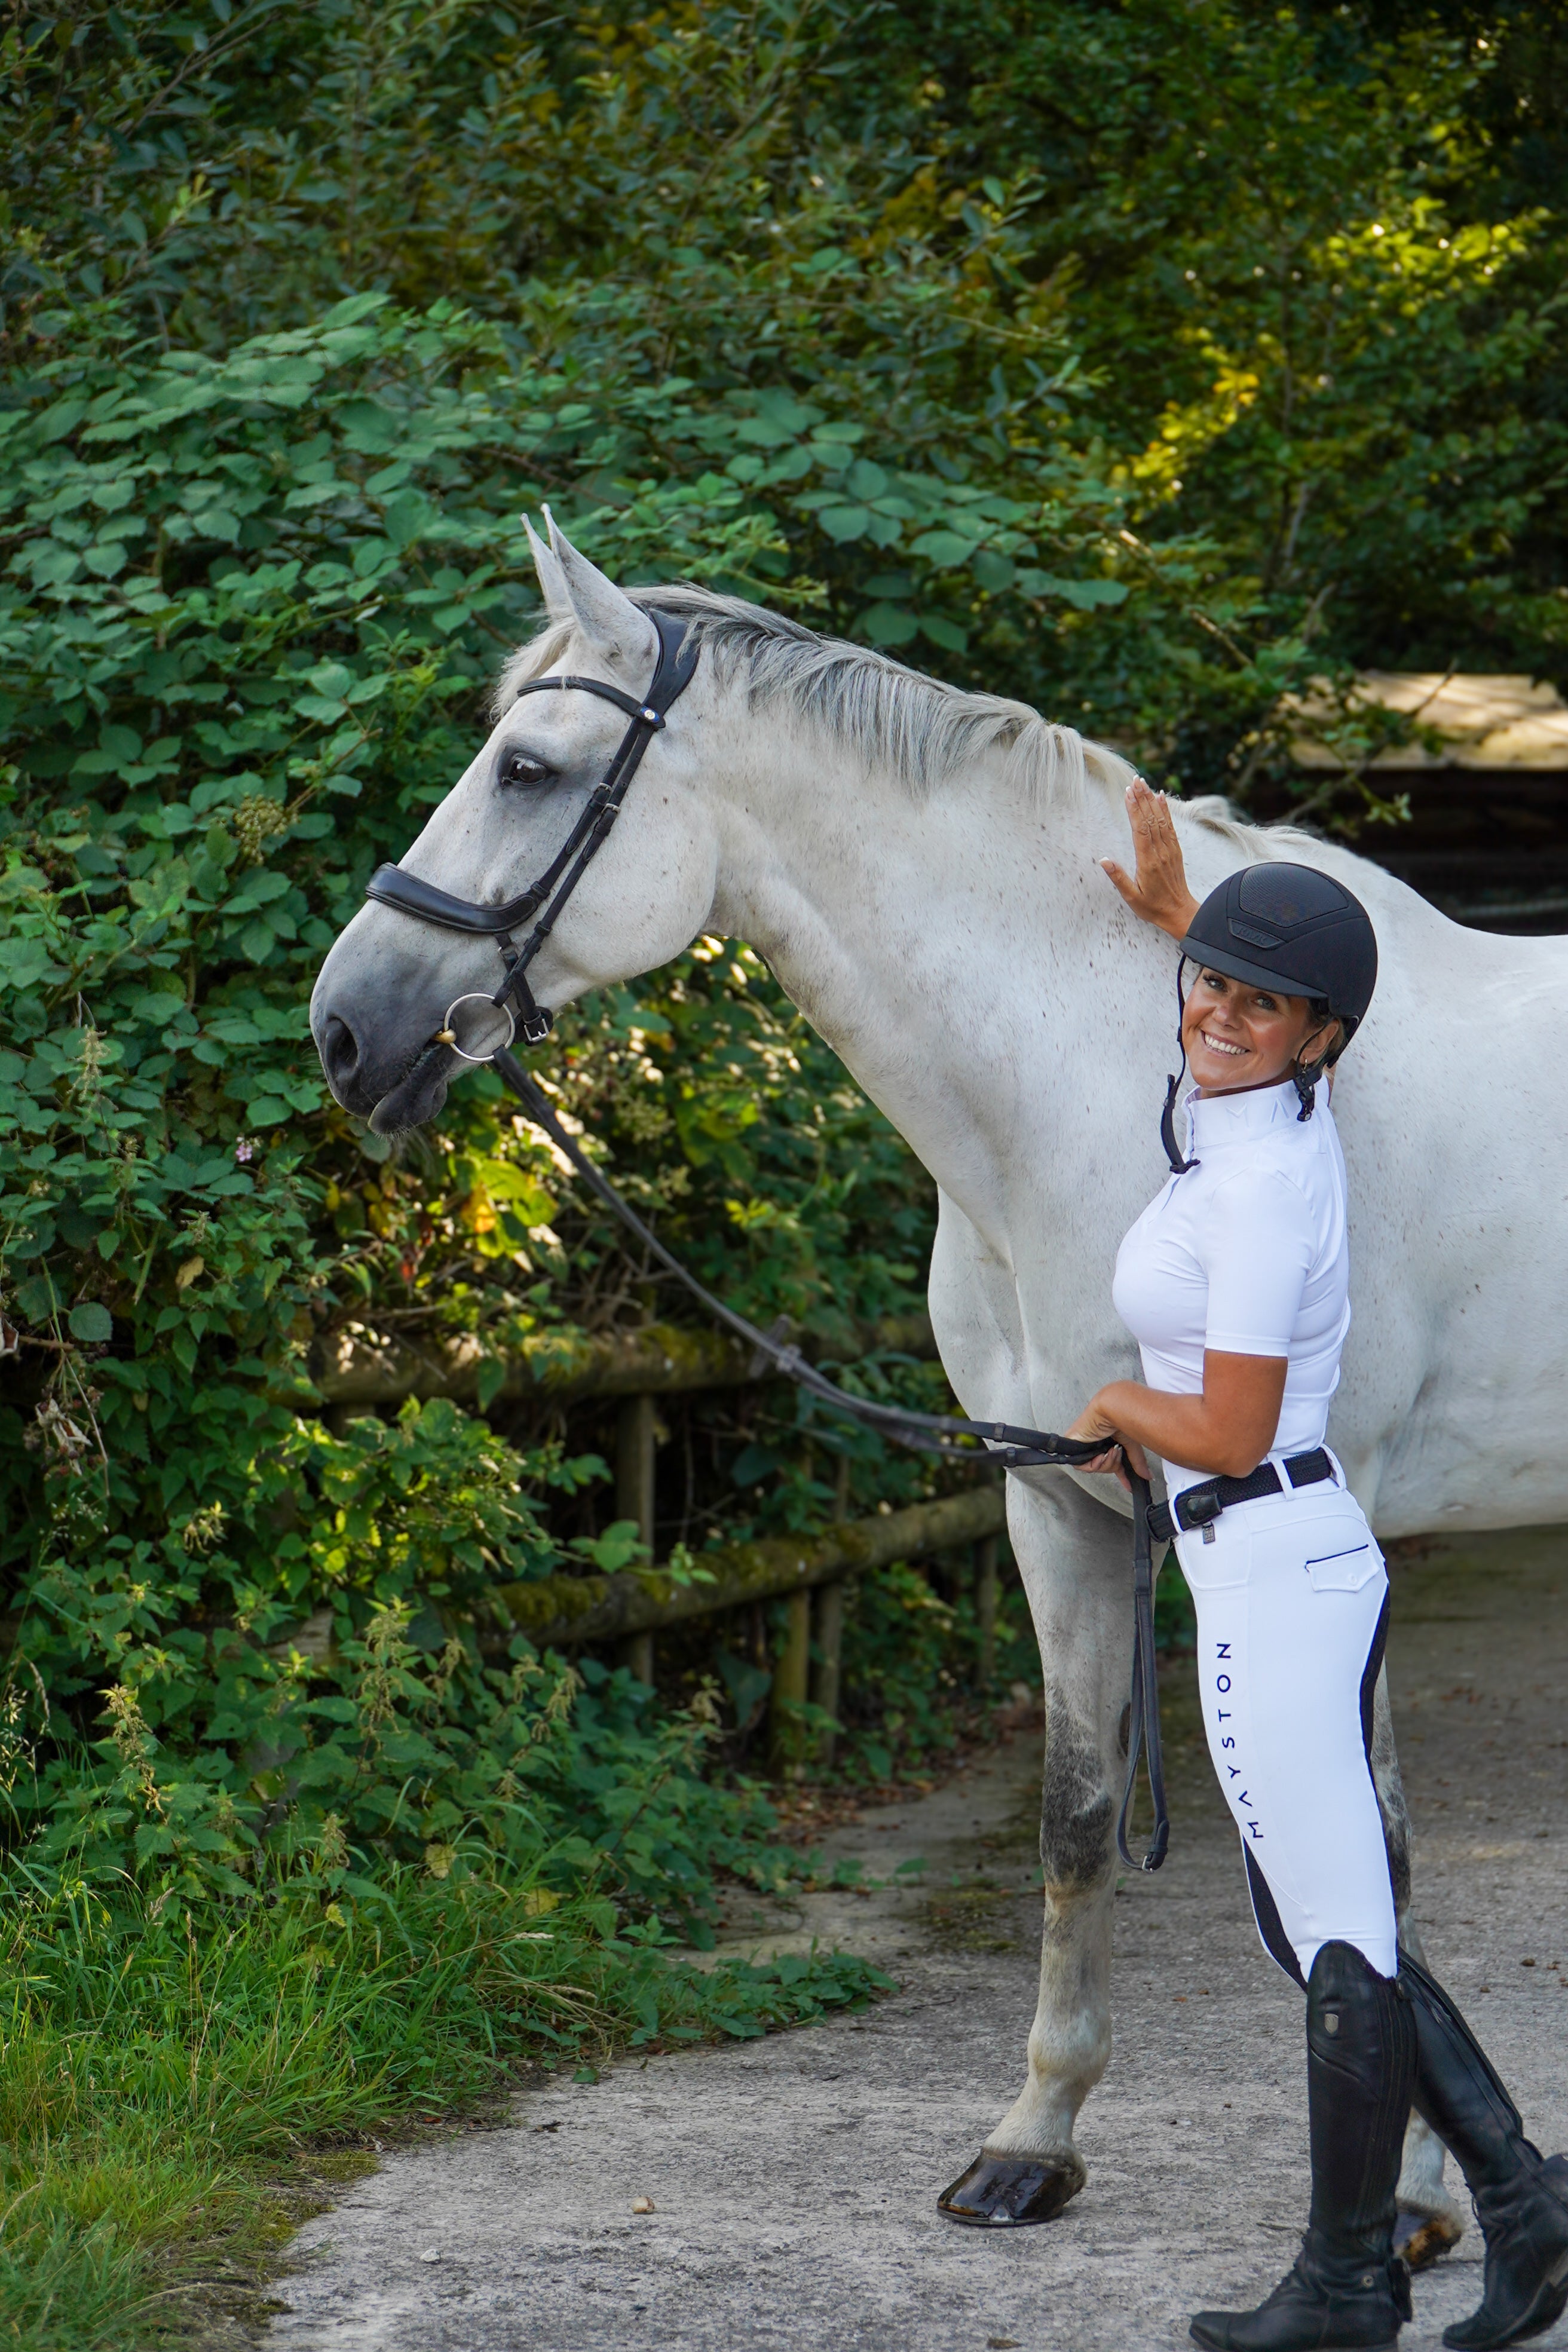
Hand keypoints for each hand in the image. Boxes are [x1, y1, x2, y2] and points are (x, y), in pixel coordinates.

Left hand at [1065, 1396, 1151, 1489]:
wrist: (1109, 1410)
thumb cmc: (1119, 1419)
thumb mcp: (1132, 1445)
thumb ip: (1137, 1462)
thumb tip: (1147, 1475)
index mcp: (1109, 1443)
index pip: (1114, 1464)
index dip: (1122, 1476)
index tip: (1128, 1485)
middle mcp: (1097, 1445)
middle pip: (1106, 1468)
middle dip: (1114, 1465)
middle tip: (1117, 1452)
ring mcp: (1085, 1446)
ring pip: (1095, 1468)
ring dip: (1106, 1462)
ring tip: (1110, 1450)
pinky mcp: (1074, 1447)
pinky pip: (1083, 1467)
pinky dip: (1095, 1464)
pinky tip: (1100, 1454)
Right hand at [1100, 777, 1200, 940]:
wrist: (1180, 912)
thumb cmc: (1153, 907)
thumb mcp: (1132, 897)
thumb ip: (1118, 878)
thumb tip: (1104, 861)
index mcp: (1148, 862)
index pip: (1140, 830)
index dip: (1134, 810)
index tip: (1128, 793)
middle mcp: (1160, 852)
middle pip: (1150, 820)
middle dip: (1142, 798)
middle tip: (1134, 780)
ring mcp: (1169, 850)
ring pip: (1160, 820)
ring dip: (1151, 800)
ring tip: (1143, 783)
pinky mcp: (1175, 850)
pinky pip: (1170, 826)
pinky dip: (1165, 810)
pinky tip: (1161, 798)